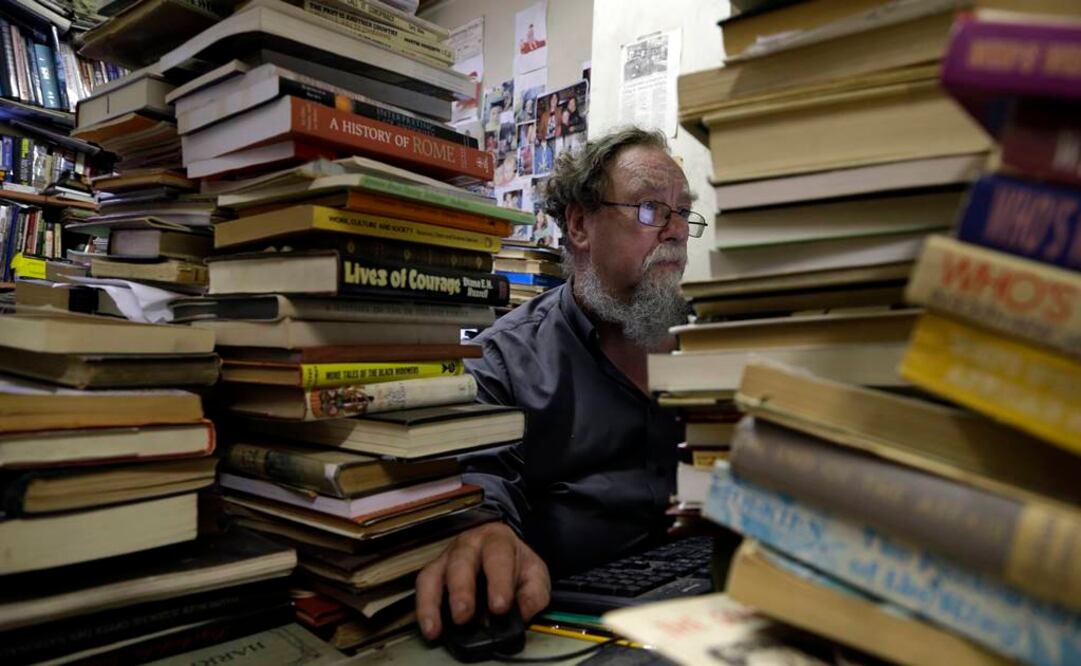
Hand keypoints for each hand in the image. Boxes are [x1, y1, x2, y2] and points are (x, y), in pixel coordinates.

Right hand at [415, 521, 549, 639]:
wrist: (503, 553)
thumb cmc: (515, 565)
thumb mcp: (534, 575)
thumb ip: (534, 593)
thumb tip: (522, 611)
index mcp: (498, 540)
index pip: (498, 556)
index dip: (498, 582)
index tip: (499, 607)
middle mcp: (469, 544)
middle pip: (461, 562)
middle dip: (461, 591)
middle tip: (463, 616)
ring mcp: (448, 557)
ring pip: (435, 573)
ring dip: (433, 601)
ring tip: (436, 626)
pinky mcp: (435, 572)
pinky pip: (423, 586)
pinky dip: (423, 608)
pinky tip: (430, 628)